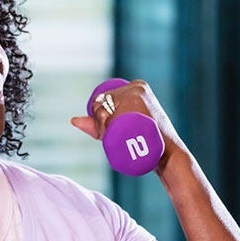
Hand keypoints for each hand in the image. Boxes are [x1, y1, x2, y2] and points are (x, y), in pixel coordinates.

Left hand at [69, 79, 186, 171]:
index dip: (98, 114)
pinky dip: (104, 125)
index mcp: (137, 85)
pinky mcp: (141, 108)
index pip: (105, 97)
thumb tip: (72, 120)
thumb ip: (97, 124)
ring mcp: (141, 95)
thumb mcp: (120, 129)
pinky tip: (107, 130)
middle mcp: (138, 87)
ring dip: (101, 124)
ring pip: (106, 107)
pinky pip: (113, 114)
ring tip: (111, 135)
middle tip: (108, 135)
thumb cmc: (144, 141)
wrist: (167, 154)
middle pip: (103, 101)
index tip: (105, 129)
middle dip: (98, 121)